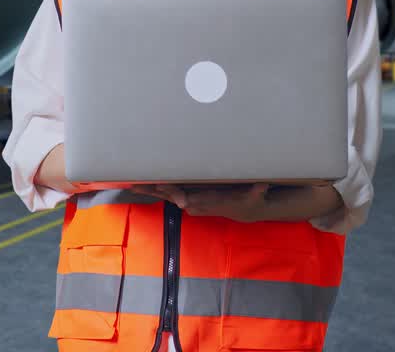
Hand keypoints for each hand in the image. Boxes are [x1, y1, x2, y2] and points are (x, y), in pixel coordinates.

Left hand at [132, 184, 270, 222]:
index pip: (192, 200)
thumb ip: (257, 190)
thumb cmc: (248, 201)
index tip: (175, 197)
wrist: (244, 210)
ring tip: (131, 184)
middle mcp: (194, 202)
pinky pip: (168, 192)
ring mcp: (189, 200)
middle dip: (155, 191)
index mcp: (207, 201)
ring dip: (149, 189)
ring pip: (165, 194)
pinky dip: (154, 188)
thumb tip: (263, 185)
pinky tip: (140, 184)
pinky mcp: (187, 197)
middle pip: (171, 196)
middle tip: (136, 185)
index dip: (182, 197)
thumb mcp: (256, 196)